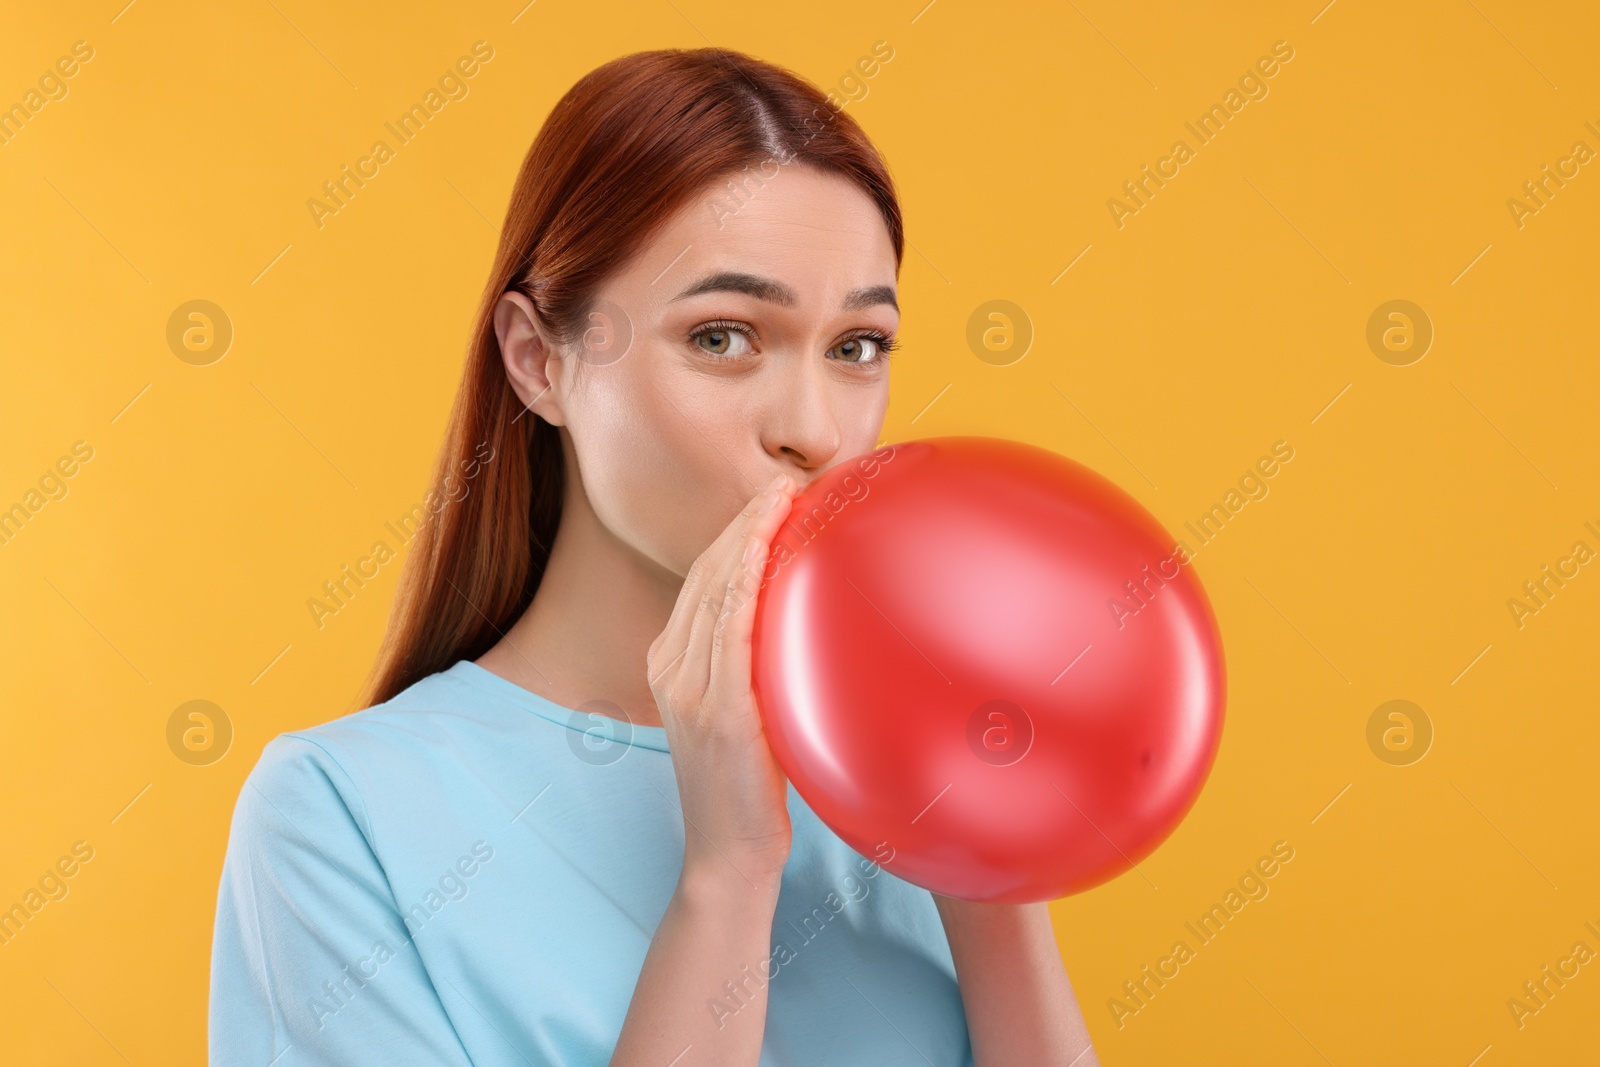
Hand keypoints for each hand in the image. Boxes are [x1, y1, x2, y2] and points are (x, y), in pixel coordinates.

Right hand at [647, 473, 798, 891]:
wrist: (727, 853)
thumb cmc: (745, 786)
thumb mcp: (738, 714)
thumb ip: (749, 665)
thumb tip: (796, 622)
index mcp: (669, 664)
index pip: (699, 581)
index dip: (732, 534)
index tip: (769, 498)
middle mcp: (670, 668)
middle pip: (705, 575)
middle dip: (743, 523)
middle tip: (783, 483)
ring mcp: (689, 689)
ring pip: (716, 592)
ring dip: (750, 539)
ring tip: (783, 500)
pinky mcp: (719, 712)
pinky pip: (733, 632)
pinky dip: (748, 584)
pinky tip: (772, 553)